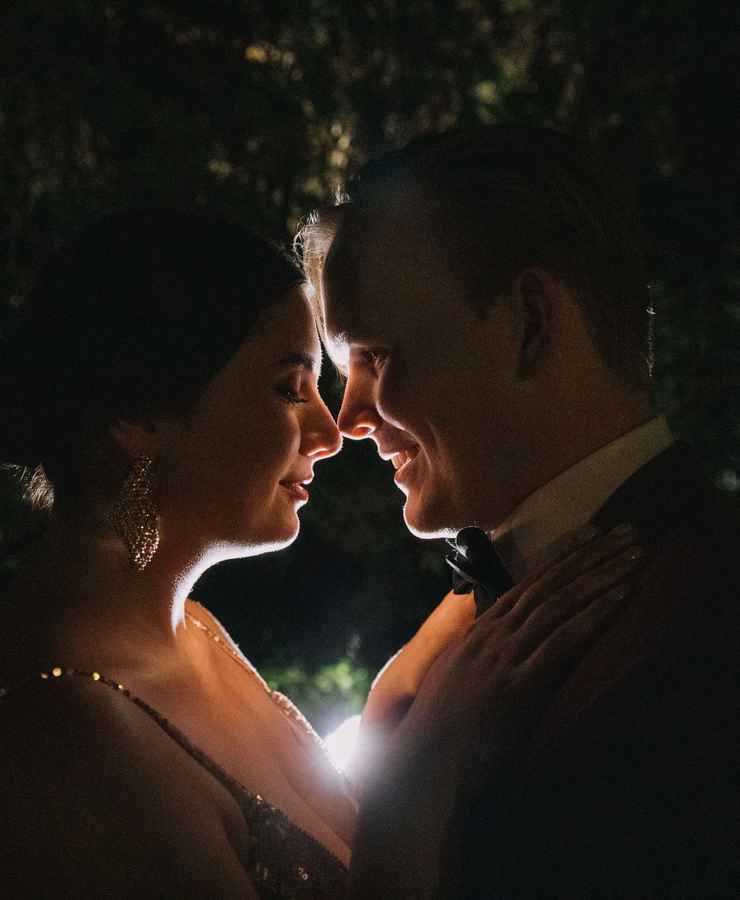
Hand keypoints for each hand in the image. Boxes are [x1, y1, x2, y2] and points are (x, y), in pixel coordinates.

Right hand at [348, 523, 644, 899]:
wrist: (424, 764)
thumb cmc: (440, 732)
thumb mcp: (456, 684)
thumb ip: (480, 660)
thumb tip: (502, 649)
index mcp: (479, 635)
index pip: (525, 583)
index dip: (560, 556)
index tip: (589, 534)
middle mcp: (493, 637)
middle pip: (548, 584)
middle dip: (589, 555)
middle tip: (625, 531)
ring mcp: (506, 658)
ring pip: (559, 603)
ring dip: (601, 575)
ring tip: (634, 554)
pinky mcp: (520, 685)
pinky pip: (564, 641)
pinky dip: (594, 615)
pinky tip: (621, 596)